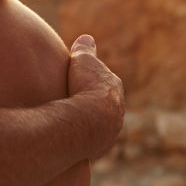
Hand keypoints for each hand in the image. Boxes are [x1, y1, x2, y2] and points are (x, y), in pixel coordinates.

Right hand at [67, 34, 124, 157]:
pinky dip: (80, 136)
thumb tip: (86, 37)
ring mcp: (109, 132)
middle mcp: (117, 112)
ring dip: (87, 122)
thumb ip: (85, 50)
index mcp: (114, 89)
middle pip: (105, 105)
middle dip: (93, 102)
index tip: (81, 78)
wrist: (88, 121)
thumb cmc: (84, 88)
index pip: (105, 82)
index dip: (91, 78)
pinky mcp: (97, 148)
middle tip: (76, 100)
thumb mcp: (82, 61)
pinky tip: (68, 136)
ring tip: (70, 121)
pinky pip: (89, 140)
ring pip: (99, 125)